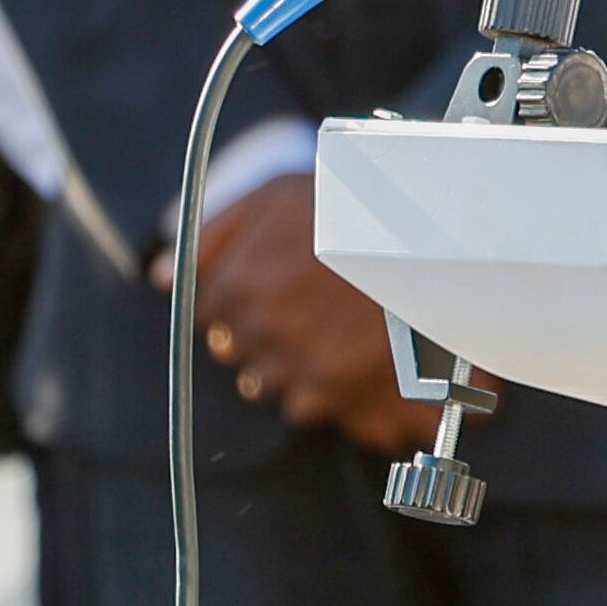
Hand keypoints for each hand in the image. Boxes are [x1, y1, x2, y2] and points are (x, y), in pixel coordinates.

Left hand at [179, 183, 442, 455]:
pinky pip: (317, 410)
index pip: (208, 310)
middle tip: (309, 306)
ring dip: (297, 367)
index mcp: (238, 286)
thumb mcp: (279, 195)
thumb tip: (164, 276)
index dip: (238, 297)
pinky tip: (362, 362)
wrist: (442, 237)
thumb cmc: (360, 206)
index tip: (271, 285)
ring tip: (340, 333)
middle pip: (239, 353)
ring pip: (274, 387)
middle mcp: (263, 334)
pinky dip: (336, 395)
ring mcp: (304, 369)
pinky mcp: (345, 396)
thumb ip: (215, 235)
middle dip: (266, 334)